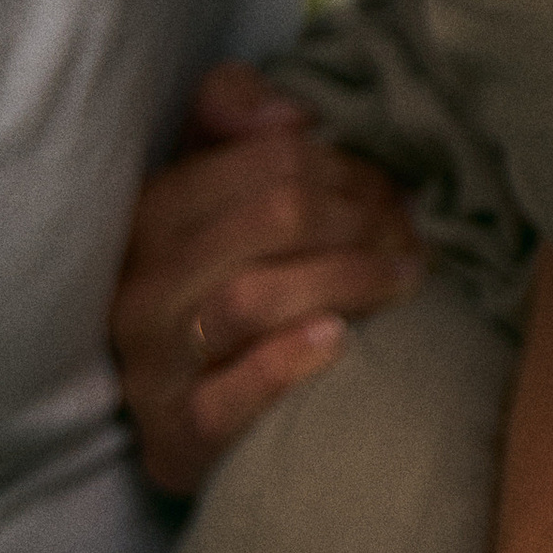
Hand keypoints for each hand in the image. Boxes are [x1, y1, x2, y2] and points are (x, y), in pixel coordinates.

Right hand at [110, 61, 422, 494]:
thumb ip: (233, 117)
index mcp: (151, 213)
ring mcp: (151, 365)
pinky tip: (341, 340)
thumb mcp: (213, 188)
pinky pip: (228, 397)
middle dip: (361, 220)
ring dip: (346, 280)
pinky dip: (288, 362)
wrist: (188, 419)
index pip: (268, 162)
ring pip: (249, 298)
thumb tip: (284, 115)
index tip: (394, 191)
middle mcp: (140, 285)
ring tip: (401, 282)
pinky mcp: (175, 436)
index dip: (348, 169)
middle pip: (273, 220)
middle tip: (411, 239)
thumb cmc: (221, 284)